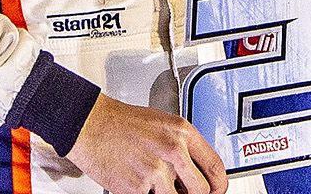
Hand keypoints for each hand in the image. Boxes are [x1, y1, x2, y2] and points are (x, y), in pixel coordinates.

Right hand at [70, 94, 226, 193]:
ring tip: (153, 183)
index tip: (216, 191)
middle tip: (183, 192)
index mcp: (183, 133)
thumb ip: (182, 147)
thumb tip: (194, 172)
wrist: (91, 124)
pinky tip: (138, 182)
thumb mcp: (163, 125)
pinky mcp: (136, 188)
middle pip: (201, 190)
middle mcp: (172, 151)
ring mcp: (155, 171)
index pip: (216, 167)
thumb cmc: (123, 123)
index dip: (219, 185)